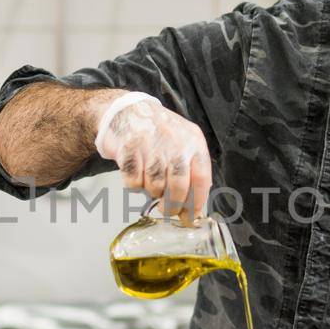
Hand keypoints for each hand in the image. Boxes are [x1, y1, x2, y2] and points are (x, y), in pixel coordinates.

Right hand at [95, 99, 213, 217]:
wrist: (128, 111)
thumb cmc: (158, 132)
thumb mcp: (184, 143)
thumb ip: (192, 172)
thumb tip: (195, 209)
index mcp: (193, 141)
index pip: (201, 179)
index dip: (197, 203)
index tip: (191, 217)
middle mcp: (175, 141)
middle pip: (178, 186)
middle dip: (172, 205)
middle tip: (167, 210)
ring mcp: (151, 144)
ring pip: (155, 186)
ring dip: (152, 192)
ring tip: (151, 184)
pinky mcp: (129, 148)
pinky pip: (133, 181)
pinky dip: (134, 184)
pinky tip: (137, 174)